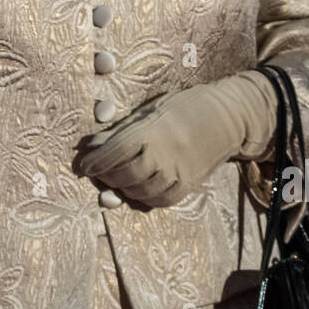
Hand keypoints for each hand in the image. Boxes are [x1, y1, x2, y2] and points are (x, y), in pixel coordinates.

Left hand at [73, 71, 276, 209]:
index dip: (96, 161)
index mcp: (153, 130)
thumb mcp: (150, 110)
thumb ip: (120, 129)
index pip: (116, 150)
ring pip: (142, 191)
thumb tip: (89, 144)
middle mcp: (166, 153)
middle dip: (107, 176)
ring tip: (114, 180)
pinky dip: (143, 198)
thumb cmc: (183, 107)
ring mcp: (179, 171)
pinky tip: (136, 189)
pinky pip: (161, 200)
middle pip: (126, 174)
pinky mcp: (189, 184)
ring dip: (122, 189)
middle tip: (98, 172)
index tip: (82, 165)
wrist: (226, 116)